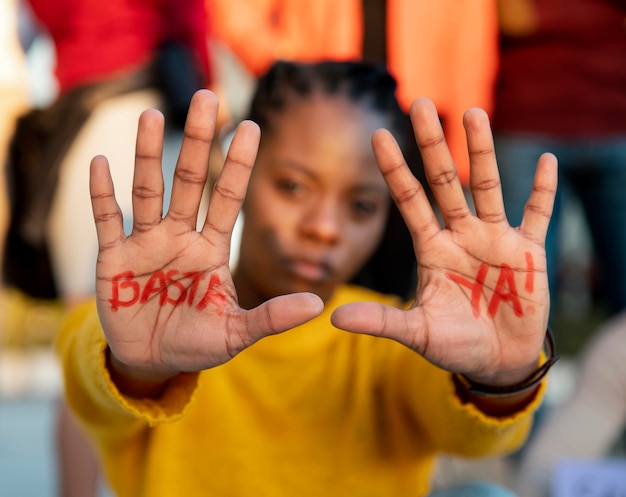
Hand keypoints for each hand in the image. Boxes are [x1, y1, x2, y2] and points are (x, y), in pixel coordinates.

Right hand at [90, 90, 322, 384]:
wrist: (154, 360)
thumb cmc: (198, 343)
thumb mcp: (237, 333)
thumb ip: (272, 317)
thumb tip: (317, 305)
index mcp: (212, 249)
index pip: (228, 198)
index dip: (239, 164)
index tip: (253, 127)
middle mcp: (180, 237)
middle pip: (191, 181)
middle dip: (200, 142)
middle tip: (208, 98)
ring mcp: (146, 244)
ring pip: (148, 191)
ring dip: (149, 155)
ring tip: (152, 115)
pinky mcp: (113, 260)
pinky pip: (107, 221)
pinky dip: (102, 195)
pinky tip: (101, 164)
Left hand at [331, 98, 556, 387]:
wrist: (496, 360)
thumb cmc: (454, 344)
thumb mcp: (416, 332)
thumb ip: (380, 322)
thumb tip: (333, 318)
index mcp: (432, 249)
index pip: (409, 200)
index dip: (394, 169)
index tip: (377, 134)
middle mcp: (461, 235)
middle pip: (445, 181)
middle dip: (433, 144)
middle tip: (421, 103)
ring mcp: (495, 240)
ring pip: (488, 187)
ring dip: (482, 152)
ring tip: (473, 114)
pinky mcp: (529, 252)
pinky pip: (538, 214)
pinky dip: (544, 191)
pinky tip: (546, 161)